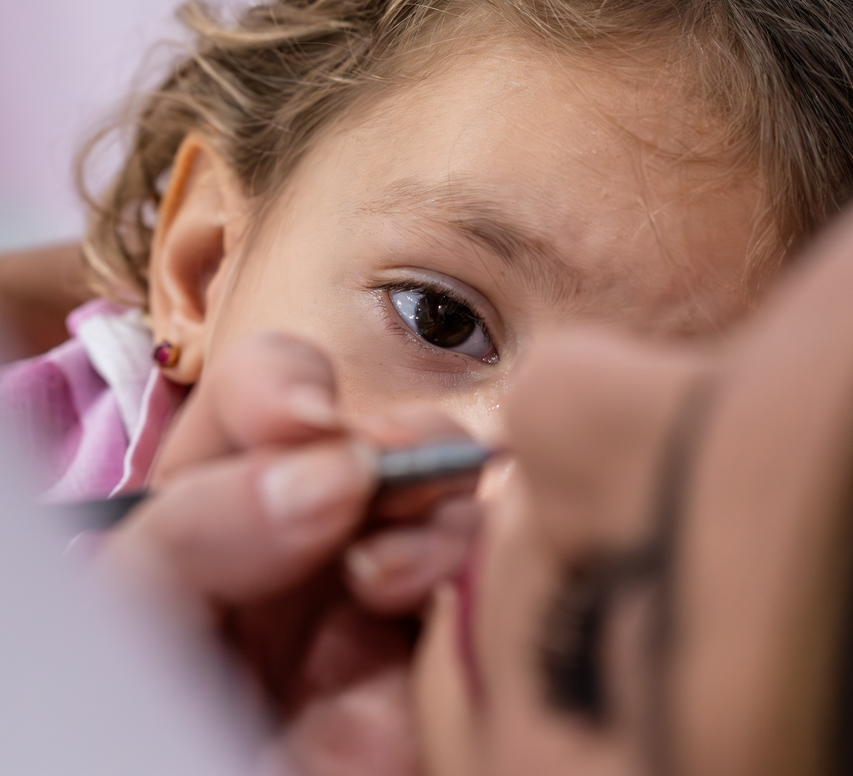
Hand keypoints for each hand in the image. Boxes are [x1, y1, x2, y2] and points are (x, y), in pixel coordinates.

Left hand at [102, 332, 479, 775]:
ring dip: (433, 551)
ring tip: (382, 601)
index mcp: (216, 522)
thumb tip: (334, 467)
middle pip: (389, 458)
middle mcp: (306, 559)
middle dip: (401, 459)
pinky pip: (470, 647)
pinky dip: (432, 673)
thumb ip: (194, 529)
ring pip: (454, 538)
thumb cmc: (115, 731)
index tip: (307, 418)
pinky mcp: (425, 694)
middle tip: (384, 493)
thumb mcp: (126, 620)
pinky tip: (361, 730)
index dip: (291, 389)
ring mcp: (376, 628)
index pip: (267, 411)